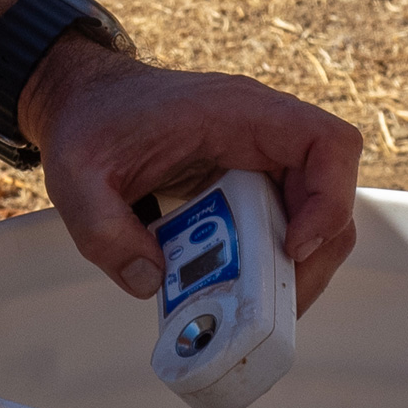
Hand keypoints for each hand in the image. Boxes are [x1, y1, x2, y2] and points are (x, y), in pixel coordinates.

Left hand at [18, 35, 364, 312]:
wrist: (82, 100)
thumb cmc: (88, 123)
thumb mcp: (76, 175)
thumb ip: (102, 230)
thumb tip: (150, 281)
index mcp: (237, 113)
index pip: (327, 143)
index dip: (331, 200)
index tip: (294, 247)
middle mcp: (262, 131)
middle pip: (330, 194)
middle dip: (311, 256)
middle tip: (272, 303)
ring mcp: (258, 156)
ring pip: (312, 214)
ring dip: (292, 265)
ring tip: (253, 306)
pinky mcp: (246, 180)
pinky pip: (281, 221)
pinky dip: (268, 259)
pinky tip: (237, 288)